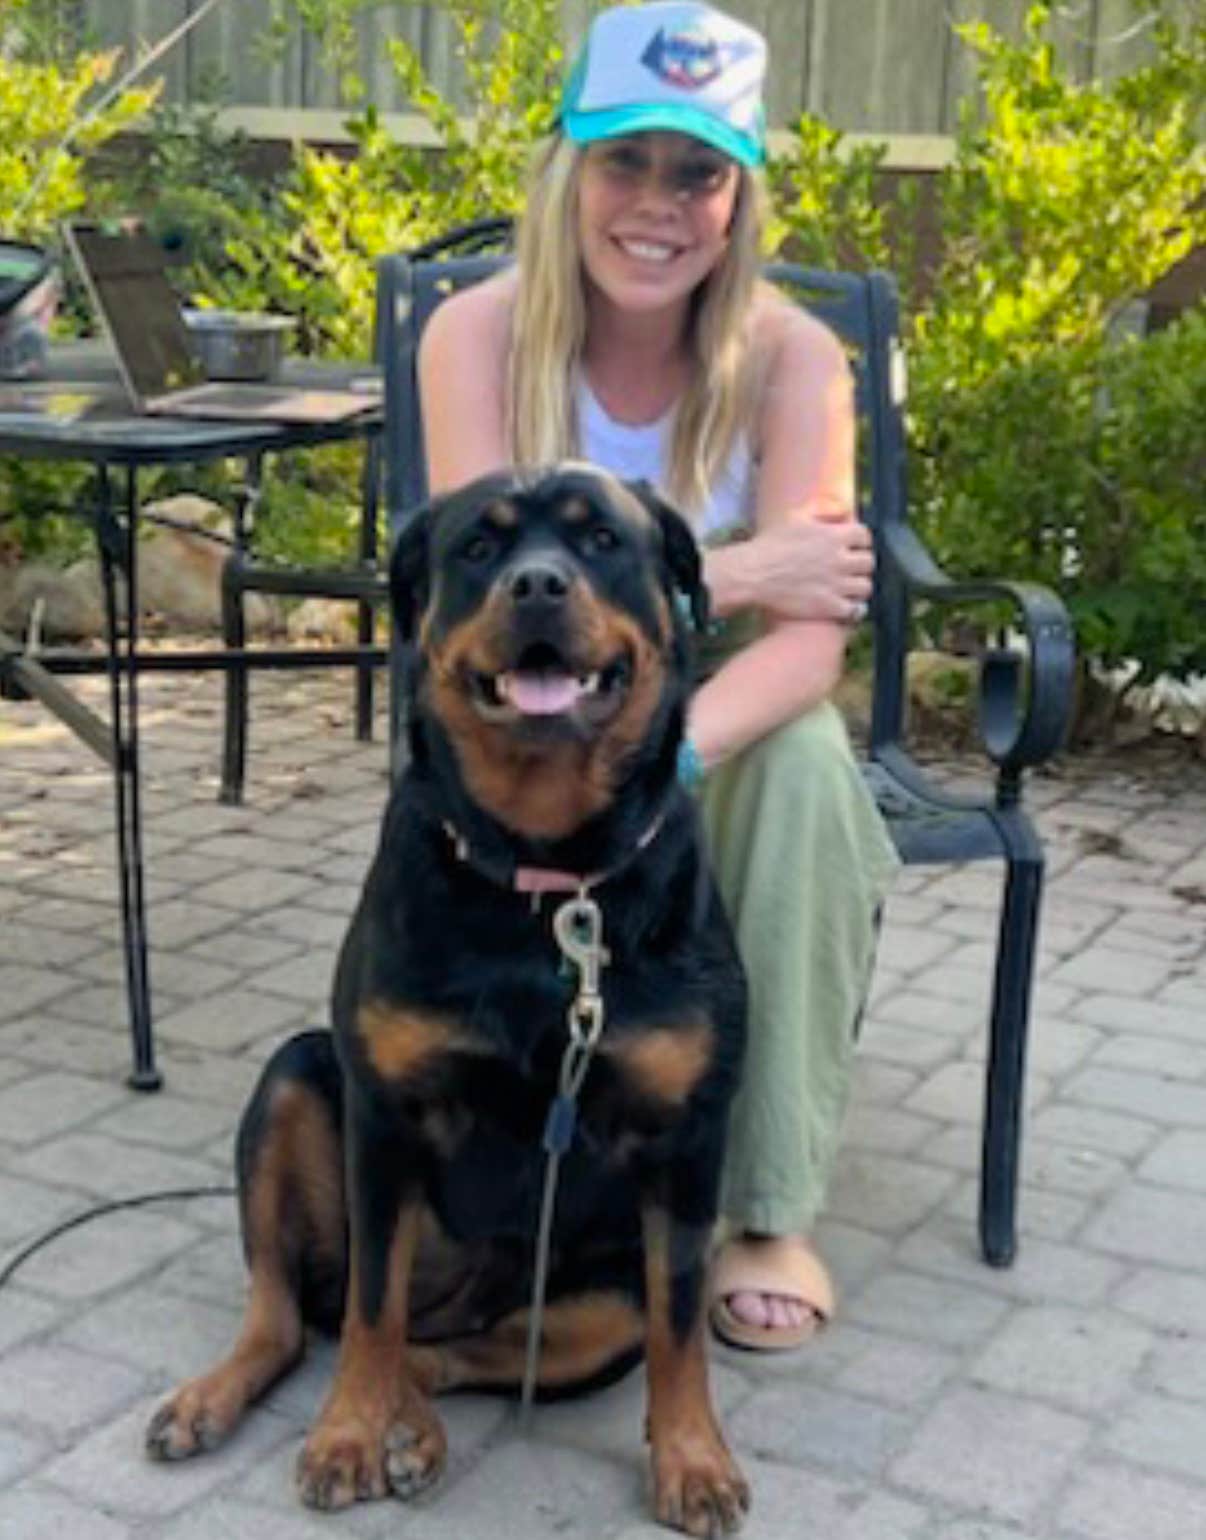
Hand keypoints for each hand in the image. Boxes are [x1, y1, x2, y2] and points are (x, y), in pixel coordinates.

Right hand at [739, 500, 873, 624]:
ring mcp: (836, 585)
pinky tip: (842, 605)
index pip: (865, 536)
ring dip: (857, 586)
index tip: (853, 546)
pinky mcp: (828, 606)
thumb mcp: (796, 517)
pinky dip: (850, 609)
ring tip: (847, 588)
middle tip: (849, 568)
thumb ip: (823, 509)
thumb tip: (845, 511)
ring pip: (865, 587)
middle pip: (868, 562)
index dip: (860, 541)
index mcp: (834, 536)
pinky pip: (853, 610)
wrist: (753, 574)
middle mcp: (840, 560)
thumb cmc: (770, 544)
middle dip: (860, 564)